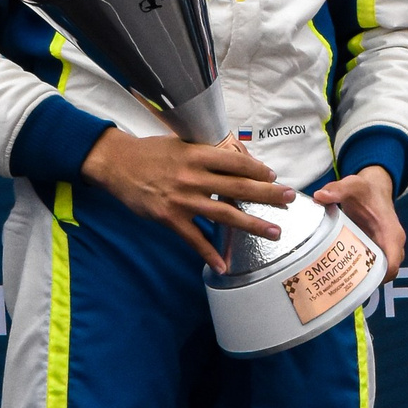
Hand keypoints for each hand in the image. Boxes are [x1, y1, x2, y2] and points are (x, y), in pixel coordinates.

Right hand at [81, 128, 293, 271]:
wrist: (116, 163)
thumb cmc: (150, 152)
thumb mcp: (180, 143)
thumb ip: (204, 154)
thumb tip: (233, 163)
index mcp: (198, 154)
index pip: (237, 162)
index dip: (259, 169)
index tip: (274, 175)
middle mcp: (194, 176)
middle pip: (240, 187)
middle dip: (268, 194)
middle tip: (290, 199)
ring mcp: (182, 199)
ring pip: (225, 214)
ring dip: (253, 224)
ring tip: (275, 232)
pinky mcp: (169, 218)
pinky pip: (194, 239)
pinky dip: (210, 253)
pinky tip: (224, 265)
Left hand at [313, 166, 404, 275]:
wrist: (374, 188)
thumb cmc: (366, 189)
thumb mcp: (353, 185)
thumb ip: (337, 189)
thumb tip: (319, 196)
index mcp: (391, 233)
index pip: (393, 263)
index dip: (379, 277)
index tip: (357, 282)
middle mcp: (392, 243)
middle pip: (385, 273)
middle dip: (366, 282)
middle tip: (341, 285)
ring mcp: (385, 247)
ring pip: (378, 272)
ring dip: (362, 279)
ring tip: (338, 283)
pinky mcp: (376, 249)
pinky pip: (372, 266)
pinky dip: (360, 272)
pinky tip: (340, 274)